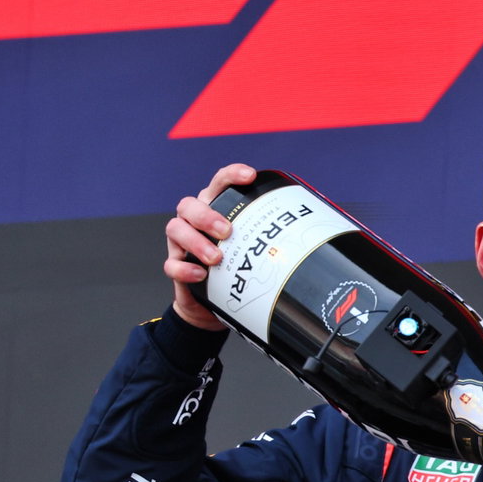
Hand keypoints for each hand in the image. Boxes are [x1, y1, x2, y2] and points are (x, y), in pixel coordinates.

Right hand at [164, 162, 256, 330]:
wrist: (213, 305)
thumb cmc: (236, 269)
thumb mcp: (255, 249)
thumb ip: (269, 235)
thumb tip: (311, 229)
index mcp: (215, 210)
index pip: (218, 184)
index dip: (231, 176)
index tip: (249, 176)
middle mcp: (194, 222)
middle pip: (189, 205)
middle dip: (208, 215)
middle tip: (227, 231)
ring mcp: (181, 244)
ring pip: (176, 229)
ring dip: (196, 242)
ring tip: (216, 258)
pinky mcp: (176, 266)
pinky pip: (172, 263)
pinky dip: (184, 268)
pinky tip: (201, 275)